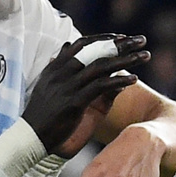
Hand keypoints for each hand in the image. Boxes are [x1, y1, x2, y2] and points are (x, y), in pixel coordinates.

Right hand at [22, 34, 148, 153]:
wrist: (30, 139)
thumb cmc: (42, 117)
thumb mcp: (50, 87)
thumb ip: (61, 68)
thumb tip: (68, 46)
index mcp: (55, 68)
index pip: (81, 44)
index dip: (103, 39)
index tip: (121, 37)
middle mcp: (61, 73)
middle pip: (95, 51)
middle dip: (121, 44)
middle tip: (141, 39)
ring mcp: (67, 86)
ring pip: (101, 66)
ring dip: (126, 59)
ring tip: (145, 56)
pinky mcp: (74, 102)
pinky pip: (100, 86)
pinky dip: (118, 81)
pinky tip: (134, 79)